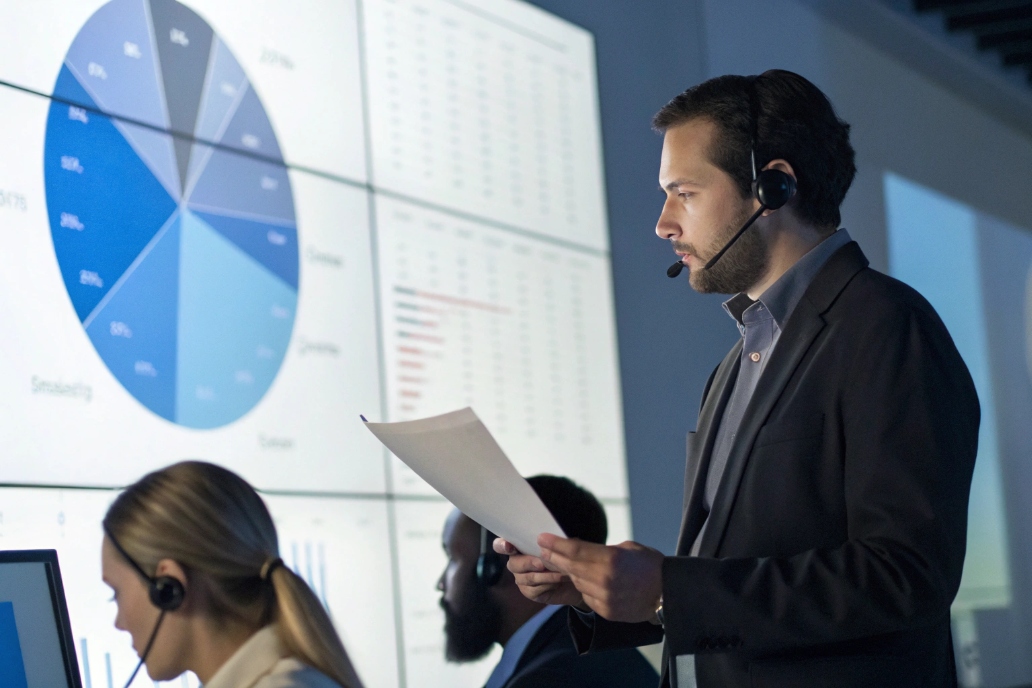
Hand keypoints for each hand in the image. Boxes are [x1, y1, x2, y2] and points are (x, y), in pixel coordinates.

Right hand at [494, 537, 585, 607]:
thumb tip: (547, 538)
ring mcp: (521, 577)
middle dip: (528, 563)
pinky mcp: (528, 591)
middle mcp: (516, 561)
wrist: (574, 576)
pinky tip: (558, 582)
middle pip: (513, 564)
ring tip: (560, 573)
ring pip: (525, 578)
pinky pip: (533, 590)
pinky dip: (547, 585)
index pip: (500, 545)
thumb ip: (549, 541)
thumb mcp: (558, 545)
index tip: (509, 546)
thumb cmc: (563, 555)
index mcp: (519, 546)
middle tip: (542, 564)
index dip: (501, 545)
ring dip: (544, 576)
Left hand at [538, 533, 663, 622]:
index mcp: (610, 560)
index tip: (542, 538)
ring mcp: (604, 598)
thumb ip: (601, 550)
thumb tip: (580, 550)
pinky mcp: (606, 611)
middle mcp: (604, 580)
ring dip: (569, 572)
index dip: (556, 544)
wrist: (668, 593)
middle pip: (571, 567)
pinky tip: (583, 579)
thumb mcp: (627, 548)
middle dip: (555, 556)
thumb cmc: (650, 565)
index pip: (575, 550)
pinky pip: (587, 596)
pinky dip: (584, 587)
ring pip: (577, 582)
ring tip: (562, 562)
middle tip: (543, 548)